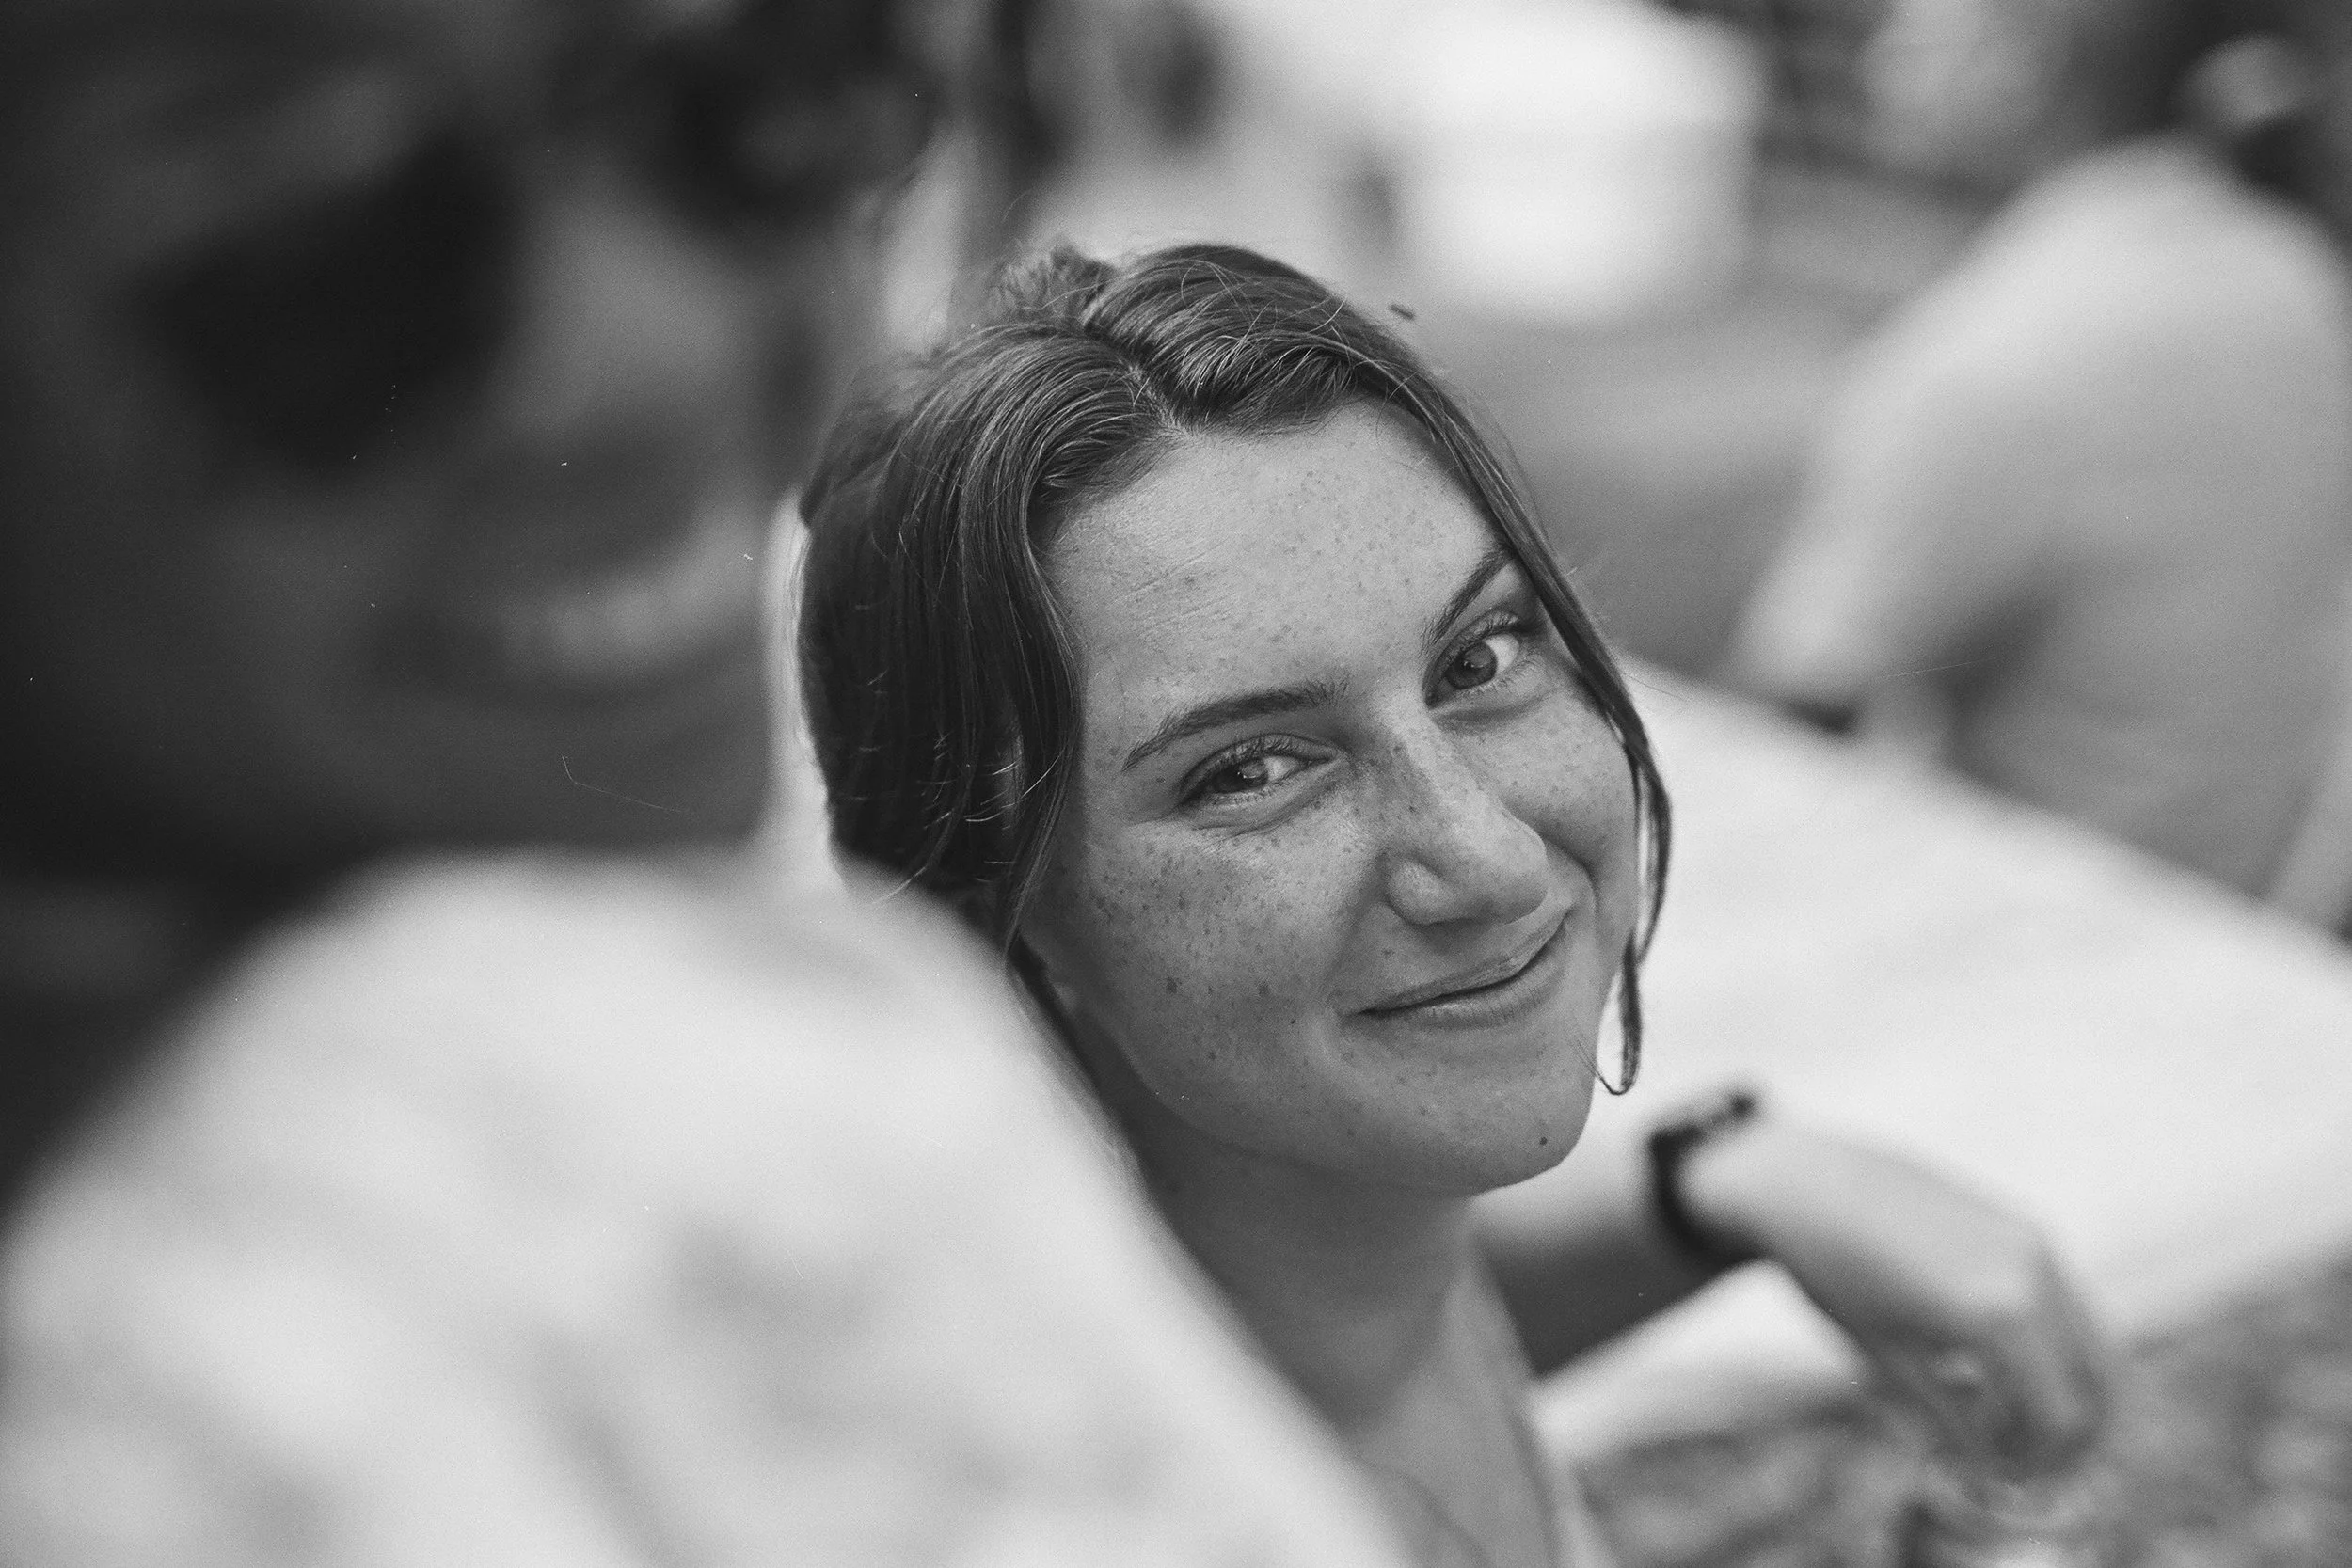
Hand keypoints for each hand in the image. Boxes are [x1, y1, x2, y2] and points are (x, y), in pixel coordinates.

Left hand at [1676, 1119, 2110, 1475]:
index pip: (2059, 1418)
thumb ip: (1952, 1423)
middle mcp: (2035, 1275)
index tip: (2004, 1477)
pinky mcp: (2025, 1226)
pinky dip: (2054, 1346)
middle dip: (2068, 1432)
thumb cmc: (1839, 1274)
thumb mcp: (1891, 1363)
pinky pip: (2067, 1303)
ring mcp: (2036, 1243)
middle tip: (2024, 1457)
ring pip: (2092, 1342)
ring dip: (2067, 1388)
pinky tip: (1997, 1363)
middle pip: (2097, 1385)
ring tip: (2008, 1413)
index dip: (2038, 1461)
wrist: (1810, 1183)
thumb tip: (1992, 1469)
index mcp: (2002, 1316)